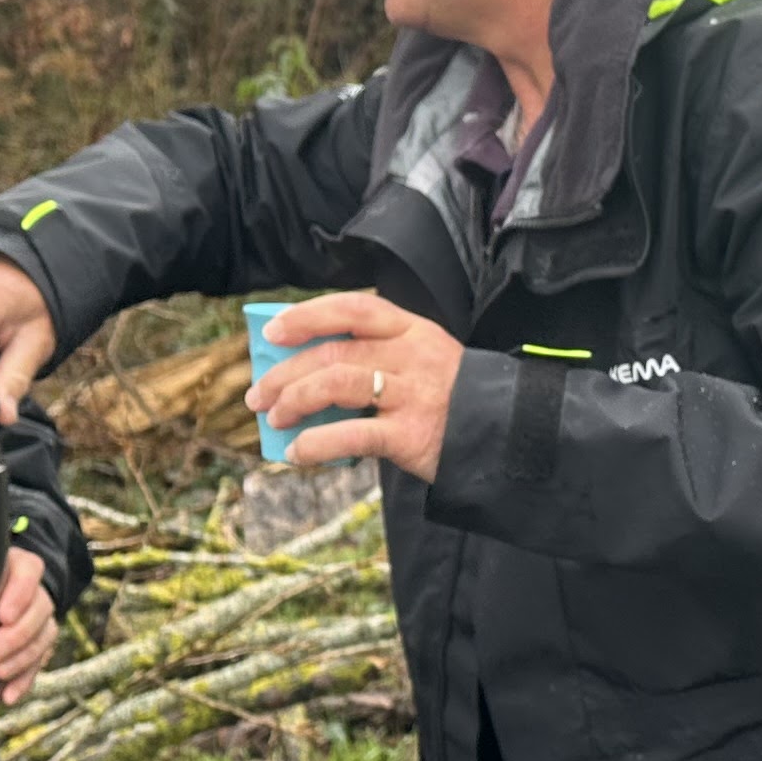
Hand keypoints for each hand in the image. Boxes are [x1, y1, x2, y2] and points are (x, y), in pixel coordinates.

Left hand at [0, 548, 57, 705]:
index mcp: (7, 566)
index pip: (29, 569)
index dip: (22, 590)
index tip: (2, 614)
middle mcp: (28, 590)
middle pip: (40, 608)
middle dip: (18, 635)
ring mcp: (34, 618)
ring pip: (43, 636)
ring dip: (24, 658)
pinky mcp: (34, 644)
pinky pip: (39, 661)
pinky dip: (25, 680)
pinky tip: (8, 695)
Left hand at [247, 291, 460, 482]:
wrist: (504, 439)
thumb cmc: (451, 401)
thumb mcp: (421, 363)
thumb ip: (375, 360)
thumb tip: (305, 376)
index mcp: (412, 330)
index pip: (353, 308)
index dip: (308, 315)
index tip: (272, 331)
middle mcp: (411, 355)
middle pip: (334, 350)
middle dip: (286, 371)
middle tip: (258, 394)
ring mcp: (413, 393)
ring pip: (337, 382)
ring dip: (295, 400)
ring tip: (274, 418)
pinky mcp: (412, 433)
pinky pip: (352, 433)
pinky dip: (316, 444)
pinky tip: (298, 452)